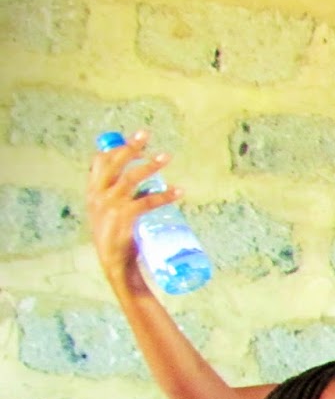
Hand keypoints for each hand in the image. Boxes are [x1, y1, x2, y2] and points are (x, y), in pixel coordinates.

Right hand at [85, 129, 180, 281]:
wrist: (115, 264)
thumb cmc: (116, 238)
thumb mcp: (109, 213)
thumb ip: (120, 198)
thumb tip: (146, 185)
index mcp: (93, 192)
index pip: (99, 162)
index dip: (115, 148)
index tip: (132, 140)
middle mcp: (98, 195)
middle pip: (114, 163)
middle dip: (130, 146)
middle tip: (146, 134)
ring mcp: (110, 206)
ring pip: (131, 178)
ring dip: (150, 165)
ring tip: (166, 156)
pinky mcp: (124, 218)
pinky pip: (147, 201)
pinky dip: (165, 195)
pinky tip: (179, 191)